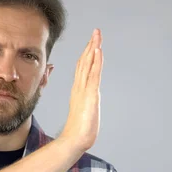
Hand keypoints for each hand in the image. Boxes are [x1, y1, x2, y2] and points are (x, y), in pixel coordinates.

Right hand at [59, 29, 103, 151]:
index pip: (83, 68)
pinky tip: (98, 50)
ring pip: (88, 64)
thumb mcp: (84, 113)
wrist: (74, 139)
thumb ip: (84, 106)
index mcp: (79, 90)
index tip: (92, 43)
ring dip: (93, 48)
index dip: (88, 54)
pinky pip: (93, 74)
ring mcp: (84, 89)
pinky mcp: (90, 94)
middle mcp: (80, 86)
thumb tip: (86, 105)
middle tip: (96, 32)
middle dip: (91, 45)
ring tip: (97, 35)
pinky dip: (96, 61)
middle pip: (85, 61)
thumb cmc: (79, 130)